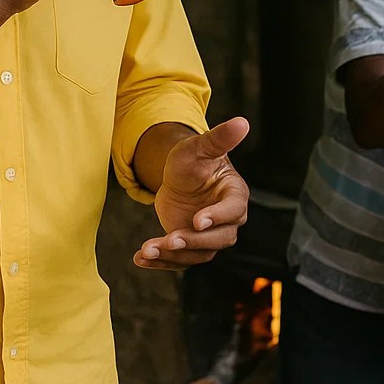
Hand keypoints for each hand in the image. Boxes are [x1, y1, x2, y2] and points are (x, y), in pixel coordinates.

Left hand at [136, 118, 249, 269]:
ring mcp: (209, 237)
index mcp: (234, 196)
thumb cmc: (193, 158)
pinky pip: (179, 260)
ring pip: (197, 254)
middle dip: (193, 242)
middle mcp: (227, 221)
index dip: (217, 218)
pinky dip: (160, 262)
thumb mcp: (200, 147)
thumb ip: (220, 138)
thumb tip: (243, 122)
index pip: (232, 211)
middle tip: (170, 239)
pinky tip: (139, 259)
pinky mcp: (191, 246)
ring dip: (172, 255)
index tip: (198, 221)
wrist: (177, 176)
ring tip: (146, 250)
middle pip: (218, 240)